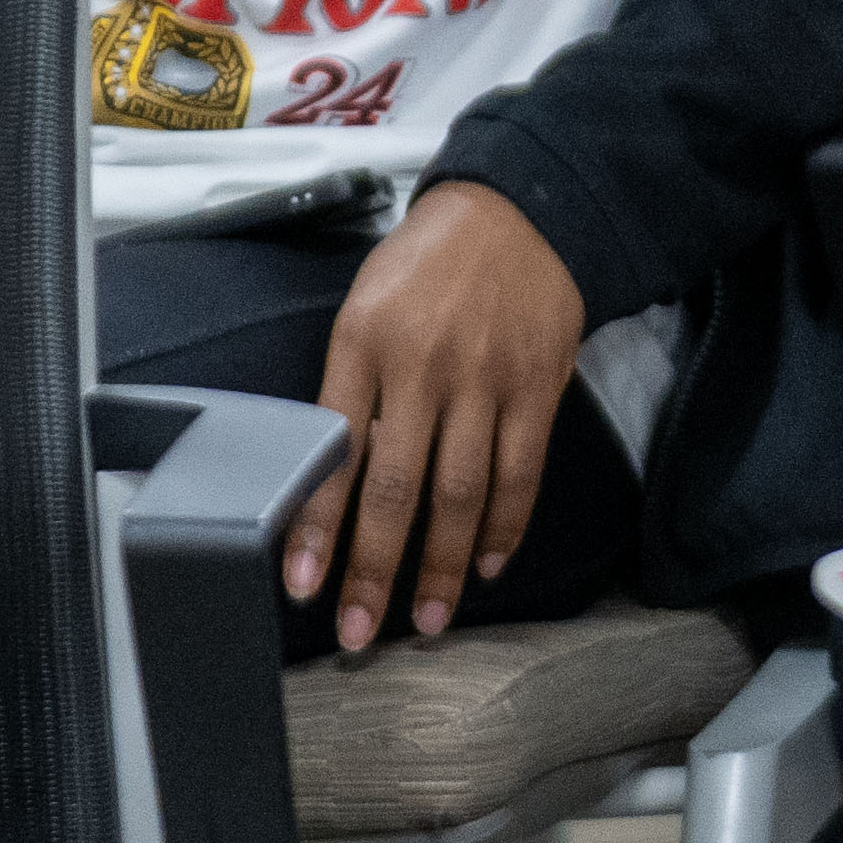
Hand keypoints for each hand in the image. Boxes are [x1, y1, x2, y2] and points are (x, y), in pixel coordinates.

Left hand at [293, 180, 587, 648]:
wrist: (517, 212)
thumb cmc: (425, 266)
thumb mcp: (364, 311)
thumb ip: (350, 389)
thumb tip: (331, 480)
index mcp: (363, 345)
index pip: (334, 454)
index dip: (317, 526)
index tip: (304, 586)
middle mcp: (424, 366)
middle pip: (398, 488)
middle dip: (376, 569)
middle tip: (361, 631)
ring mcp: (487, 377)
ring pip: (462, 491)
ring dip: (441, 564)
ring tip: (427, 619)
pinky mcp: (538, 383)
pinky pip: (522, 470)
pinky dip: (504, 524)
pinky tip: (485, 563)